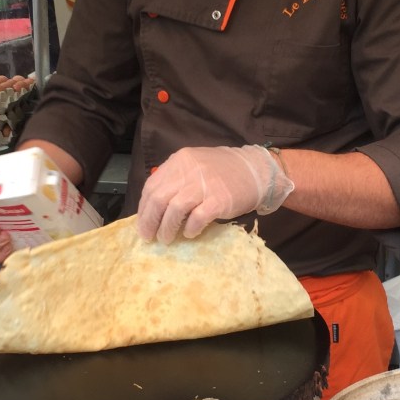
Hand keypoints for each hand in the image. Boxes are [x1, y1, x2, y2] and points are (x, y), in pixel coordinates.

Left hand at [136, 145, 293, 243]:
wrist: (256, 171)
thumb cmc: (224, 172)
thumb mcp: (196, 165)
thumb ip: (176, 179)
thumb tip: (155, 206)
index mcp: (180, 161)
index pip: (152, 186)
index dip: (144, 208)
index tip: (143, 223)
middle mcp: (189, 171)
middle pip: (159, 199)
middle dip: (150, 221)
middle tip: (149, 237)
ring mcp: (204, 185)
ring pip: (174, 210)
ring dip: (167, 228)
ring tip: (167, 239)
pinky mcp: (219, 200)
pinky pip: (197, 218)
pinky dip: (190, 229)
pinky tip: (190, 233)